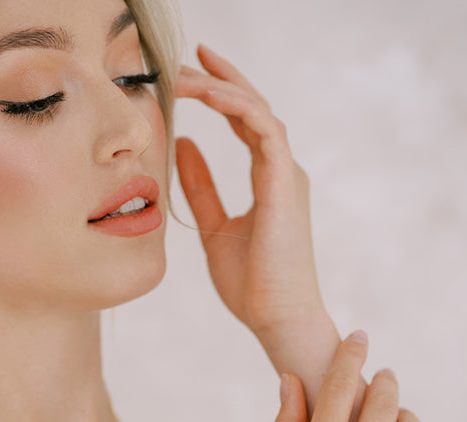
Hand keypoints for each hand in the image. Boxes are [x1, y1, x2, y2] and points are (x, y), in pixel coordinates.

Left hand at [175, 46, 324, 338]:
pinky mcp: (284, 184)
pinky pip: (264, 129)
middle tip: (185, 57)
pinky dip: (237, 108)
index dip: (220, 91)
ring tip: (184, 75)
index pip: (244, 119)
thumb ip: (200, 187)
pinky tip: (209, 96)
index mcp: (268, 177)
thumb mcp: (213, 229)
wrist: (276, 319)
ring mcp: (286, 174)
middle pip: (252, 105)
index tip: (190, 71)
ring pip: (257, 110)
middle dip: (220, 77)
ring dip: (221, 87)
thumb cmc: (252, 285)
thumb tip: (180, 147)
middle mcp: (282, 169)